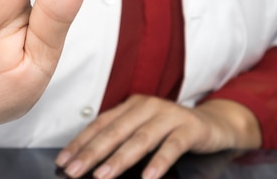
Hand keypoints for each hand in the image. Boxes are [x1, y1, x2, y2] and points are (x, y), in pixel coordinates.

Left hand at [55, 95, 260, 178]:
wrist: (213, 124)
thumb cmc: (170, 131)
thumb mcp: (143, 131)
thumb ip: (120, 140)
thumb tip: (90, 162)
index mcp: (131, 105)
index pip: (100, 124)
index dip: (80, 143)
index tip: (63, 161)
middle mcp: (147, 106)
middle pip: (115, 131)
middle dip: (92, 153)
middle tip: (75, 171)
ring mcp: (169, 115)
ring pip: (140, 139)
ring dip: (120, 159)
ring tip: (103, 176)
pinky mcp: (189, 128)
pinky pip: (172, 146)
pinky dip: (159, 162)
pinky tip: (148, 177)